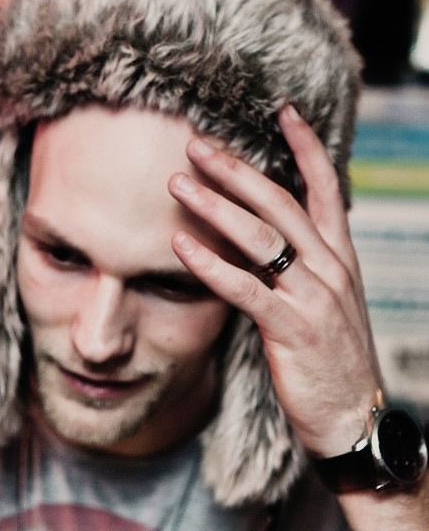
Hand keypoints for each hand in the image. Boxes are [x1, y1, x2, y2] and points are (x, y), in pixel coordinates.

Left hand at [168, 104, 382, 456]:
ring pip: (260, 238)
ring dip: (215, 206)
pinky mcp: (292, 330)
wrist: (354, 418)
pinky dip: (210, 264)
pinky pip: (245, 289)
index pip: (326, 188)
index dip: (306, 147)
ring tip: (177, 183)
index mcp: (341, 257)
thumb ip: (302, 262)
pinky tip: (180, 245)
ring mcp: (314, 298)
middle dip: (237, 170)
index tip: (283, 112)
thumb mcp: (327, 300)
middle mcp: (331, 268)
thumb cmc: (332, 357)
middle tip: (197, 145)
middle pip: (281, 203)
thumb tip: (266, 232)